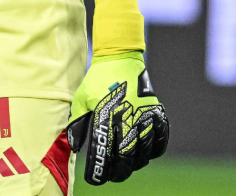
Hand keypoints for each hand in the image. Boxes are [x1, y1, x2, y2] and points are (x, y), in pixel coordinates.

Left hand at [66, 52, 168, 186]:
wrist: (120, 57)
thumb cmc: (97, 79)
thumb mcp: (81, 99)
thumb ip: (77, 123)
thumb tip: (74, 146)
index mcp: (105, 117)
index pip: (103, 153)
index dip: (100, 170)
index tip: (97, 178)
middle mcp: (126, 119)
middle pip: (126, 158)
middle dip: (119, 171)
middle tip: (113, 175)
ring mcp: (144, 116)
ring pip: (144, 152)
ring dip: (136, 162)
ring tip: (128, 163)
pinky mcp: (156, 112)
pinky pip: (161, 138)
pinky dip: (155, 149)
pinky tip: (147, 152)